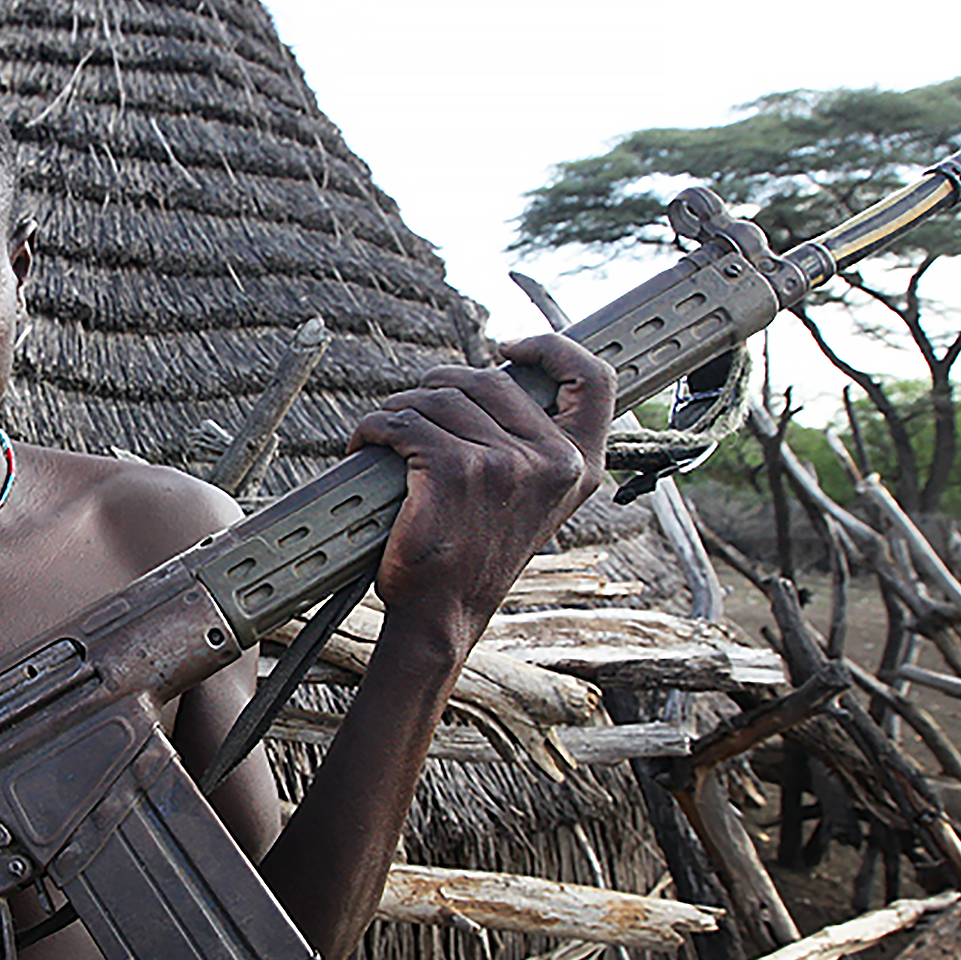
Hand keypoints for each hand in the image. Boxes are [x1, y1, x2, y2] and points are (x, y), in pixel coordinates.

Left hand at [347, 335, 612, 645]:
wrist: (444, 614)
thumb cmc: (477, 554)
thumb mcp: (530, 499)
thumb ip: (530, 444)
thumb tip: (491, 383)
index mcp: (580, 465)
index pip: (593, 379)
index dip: (553, 348)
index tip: (512, 345)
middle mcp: (550, 461)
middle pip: (487, 379)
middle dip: (440, 388)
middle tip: (416, 414)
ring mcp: (503, 464)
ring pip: (436, 398)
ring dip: (399, 411)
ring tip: (388, 436)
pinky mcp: (453, 471)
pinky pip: (401, 423)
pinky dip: (373, 429)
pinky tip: (367, 445)